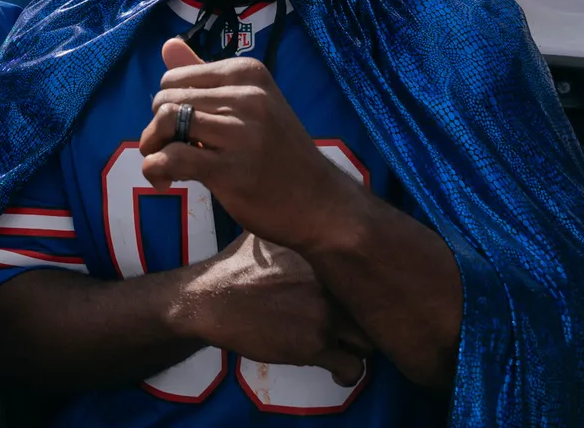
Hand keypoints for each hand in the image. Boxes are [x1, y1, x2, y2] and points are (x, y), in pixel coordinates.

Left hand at [139, 40, 365, 252]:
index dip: (167, 104)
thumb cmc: (279, 152)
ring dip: (152, 148)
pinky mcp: (231, 169)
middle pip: (166, 99)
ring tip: (163, 165)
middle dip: (157, 127)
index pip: (175, 77)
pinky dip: (155, 170)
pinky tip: (165, 181)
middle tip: (170, 150)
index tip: (178, 129)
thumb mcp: (248, 104)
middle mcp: (246, 96)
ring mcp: (240, 133)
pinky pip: (171, 158)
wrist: (319, 202)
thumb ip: (204, 76)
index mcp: (248, 73)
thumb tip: (167, 43)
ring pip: (165, 122)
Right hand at [176, 233, 369, 384]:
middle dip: (367, 318)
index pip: (368, 269)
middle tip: (354, 325)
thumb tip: (302, 210)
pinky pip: (352, 367)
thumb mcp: (265, 235)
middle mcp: (329, 281)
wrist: (210, 300)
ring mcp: (324, 314)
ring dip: (360, 347)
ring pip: (369, 340)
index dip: (368, 285)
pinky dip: (346, 372)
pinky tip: (336, 371)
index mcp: (322, 253)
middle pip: (373, 306)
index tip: (361, 295)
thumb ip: (292, 228)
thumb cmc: (237, 267)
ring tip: (348, 349)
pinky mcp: (314, 346)